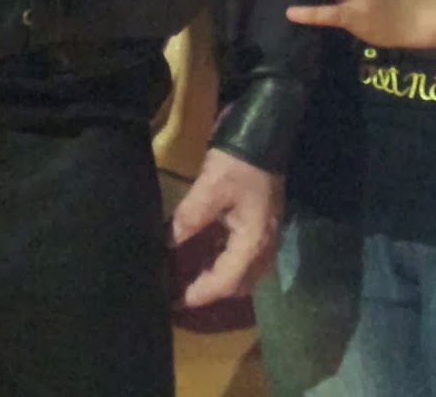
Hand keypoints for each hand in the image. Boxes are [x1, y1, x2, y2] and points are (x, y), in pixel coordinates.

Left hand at [170, 146, 283, 306]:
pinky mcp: (261, 223)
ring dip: (219, 277)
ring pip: (243, 271)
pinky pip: (243, 254)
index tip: (176, 301)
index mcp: (253, 242)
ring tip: (190, 276)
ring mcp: (266, 234)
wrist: (264, 134)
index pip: (226, 282)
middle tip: (181, 290)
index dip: (200, 294)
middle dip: (211, 291)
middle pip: (238, 284)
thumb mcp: (210, 187)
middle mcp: (264, 245)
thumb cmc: (238, 162)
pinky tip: (205, 251)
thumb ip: (190, 217)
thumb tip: (169, 241)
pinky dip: (225, 260)